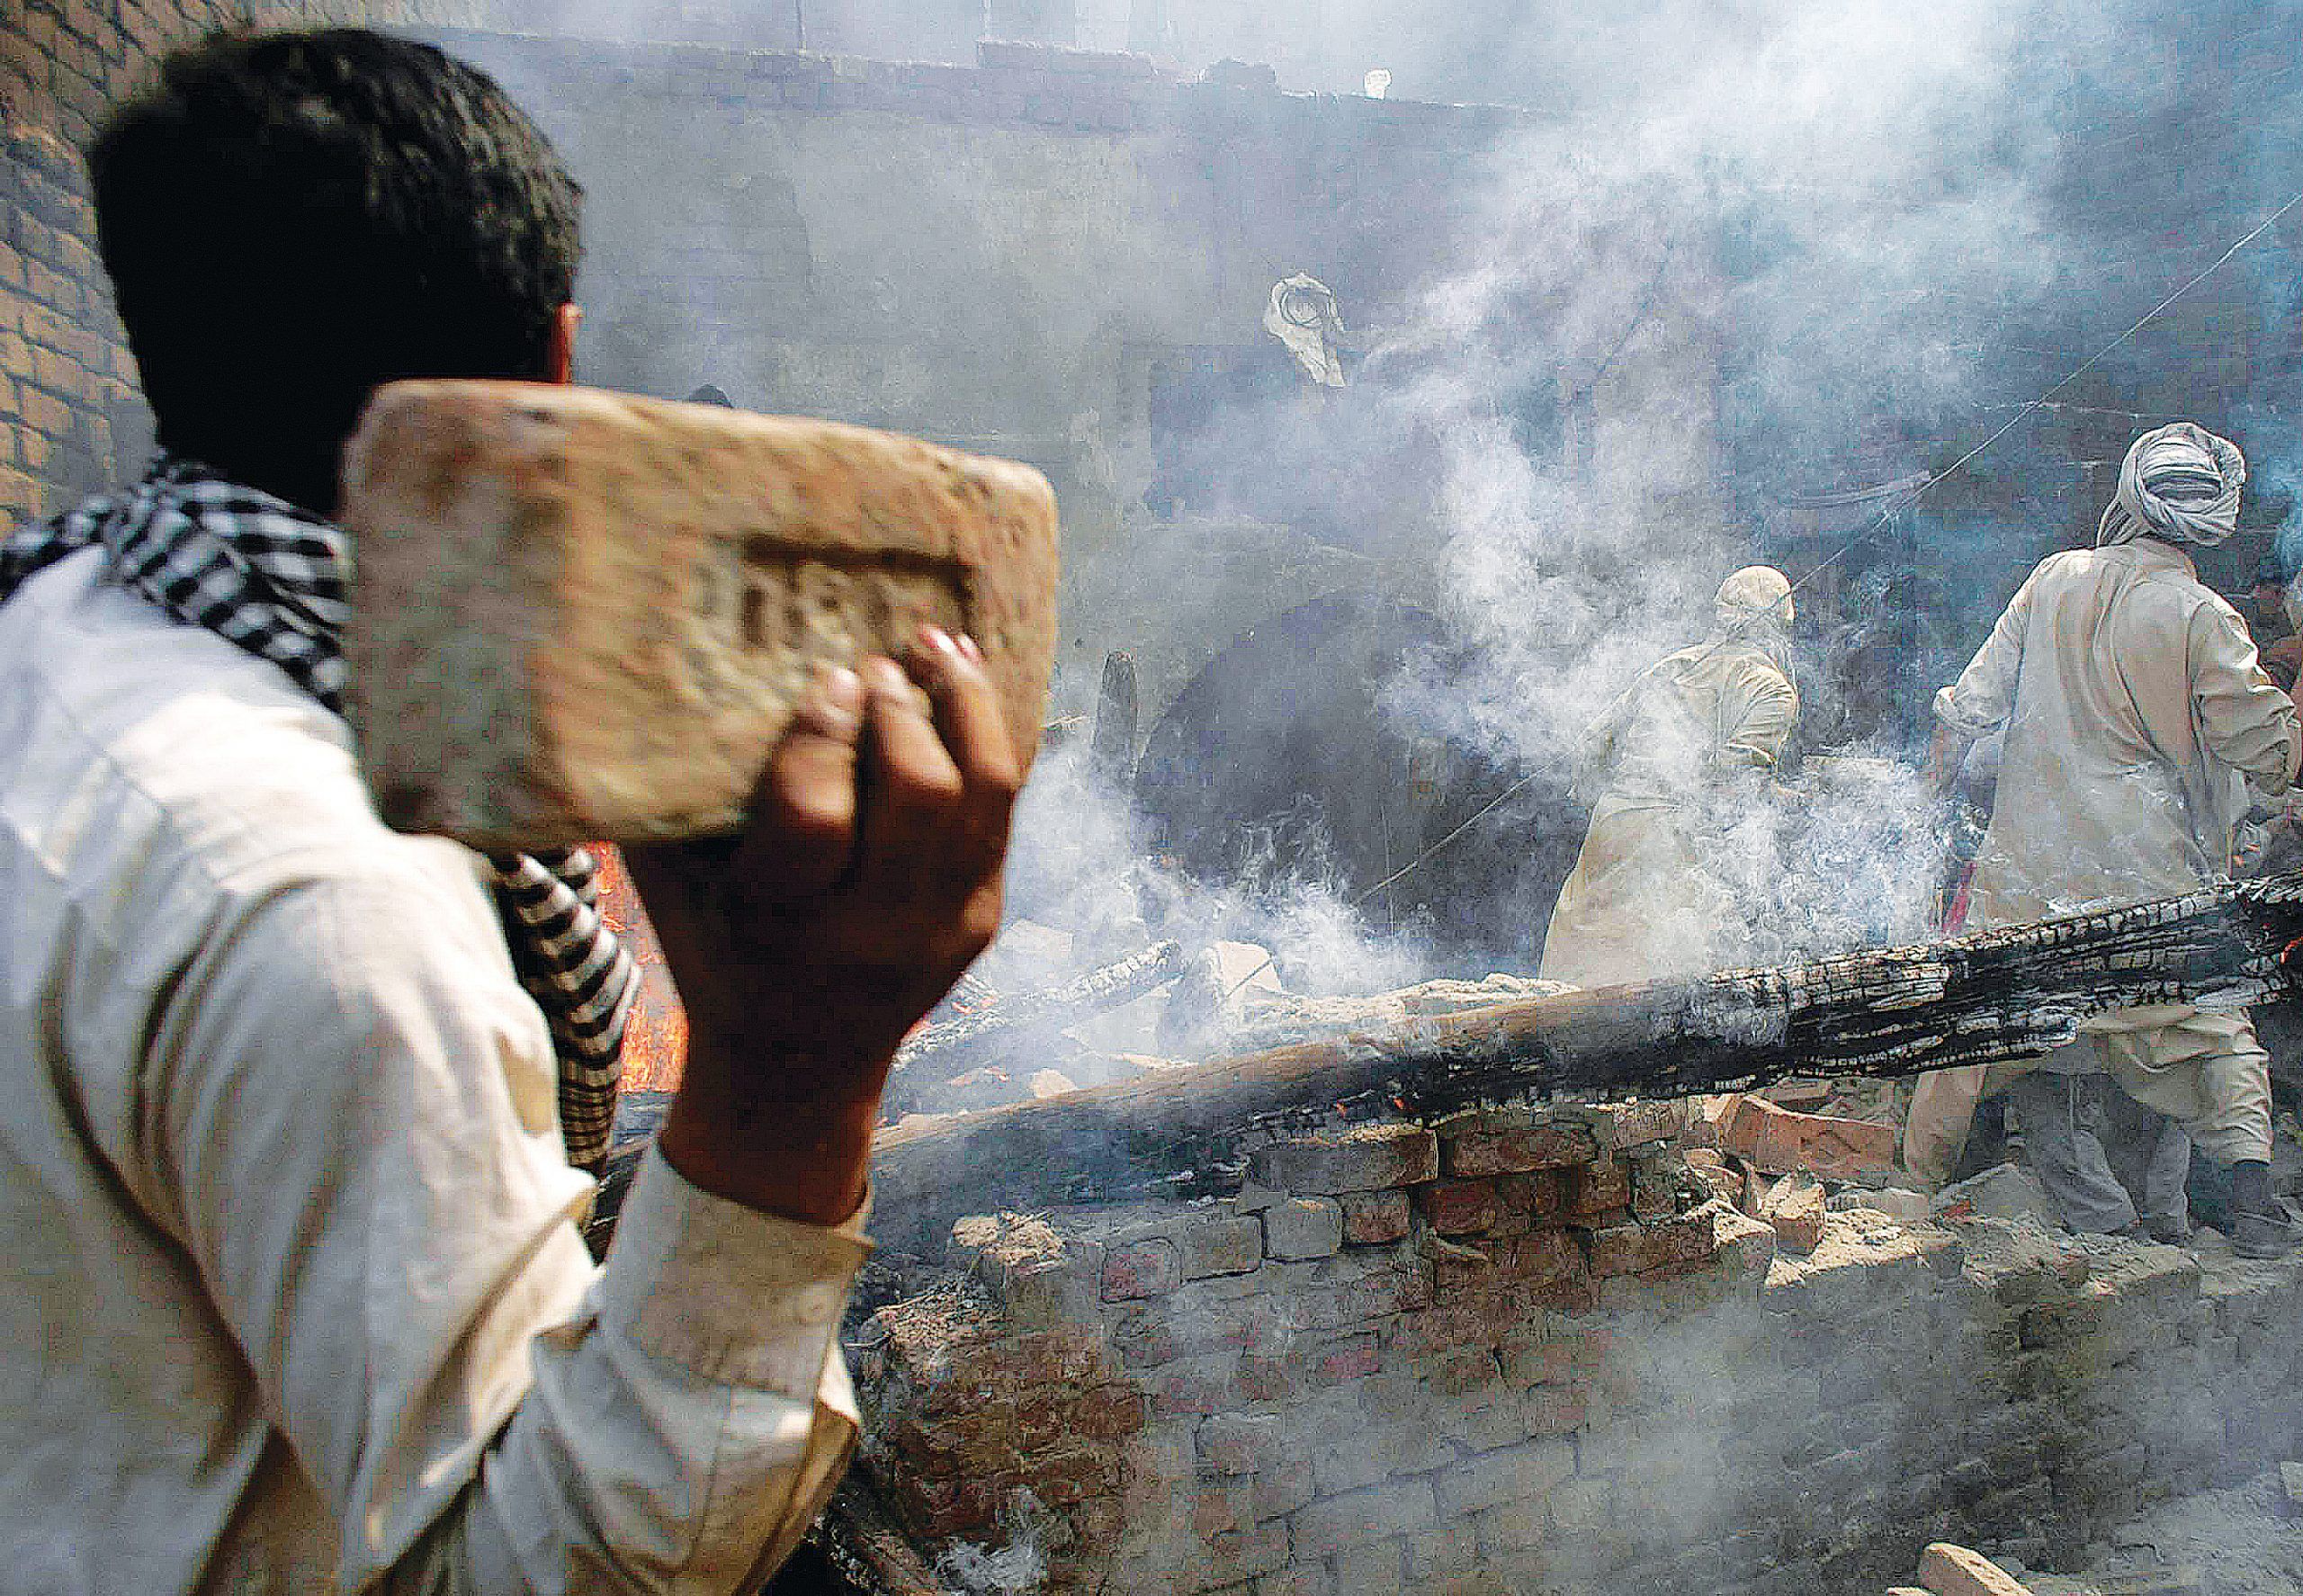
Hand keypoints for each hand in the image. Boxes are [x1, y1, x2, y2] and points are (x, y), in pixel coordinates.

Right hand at [625, 625, 1020, 1223]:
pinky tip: (965, 687)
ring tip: (936, 647)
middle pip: (920, 797)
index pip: (815, 819)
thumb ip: (666, 795)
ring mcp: (940, 928)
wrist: (795, 1067)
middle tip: (875, 662)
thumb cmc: (715, 948)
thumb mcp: (670, 883)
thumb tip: (647, 676)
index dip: (822, 736)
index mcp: (781, 924)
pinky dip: (987, 740)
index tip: (825, 678)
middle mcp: (872, 932)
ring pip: (982, 796)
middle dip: (903, 712)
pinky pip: (1000, 812)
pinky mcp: (980, 916)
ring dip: (965, 707)